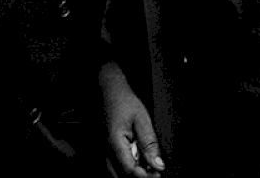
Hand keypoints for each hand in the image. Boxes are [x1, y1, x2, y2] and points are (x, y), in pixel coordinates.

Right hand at [100, 62, 164, 176]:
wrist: (107, 89)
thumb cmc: (123, 100)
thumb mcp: (142, 118)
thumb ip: (149, 143)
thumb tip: (158, 165)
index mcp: (114, 142)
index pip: (130, 170)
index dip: (145, 176)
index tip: (157, 174)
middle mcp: (105, 149)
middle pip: (121, 174)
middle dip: (139, 175)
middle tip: (154, 170)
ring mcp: (102, 150)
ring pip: (115, 172)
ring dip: (131, 171)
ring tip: (146, 164)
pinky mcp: (103, 148)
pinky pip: (113, 164)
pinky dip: (125, 165)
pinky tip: (136, 158)